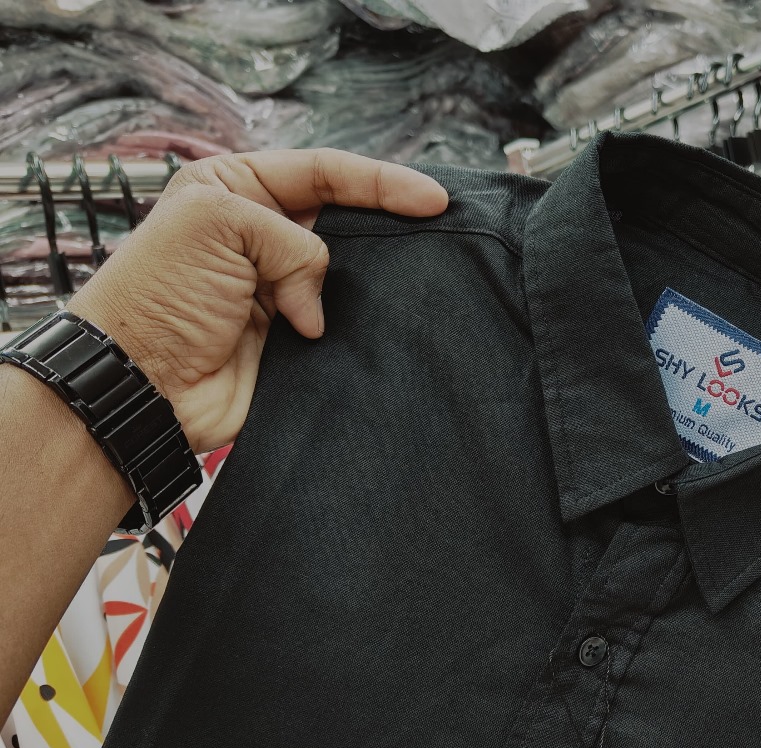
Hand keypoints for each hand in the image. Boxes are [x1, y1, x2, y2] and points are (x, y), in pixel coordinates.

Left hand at [69, 148, 447, 452]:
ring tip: (410, 280)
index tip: (430, 199)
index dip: (380, 182)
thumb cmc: (160, 295)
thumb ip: (292, 241)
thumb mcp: (217, 222)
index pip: (323, 173)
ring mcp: (283, 290)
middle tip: (438, 229)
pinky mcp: (297, 340)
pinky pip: (347, 324)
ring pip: (352, 274)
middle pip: (345, 219)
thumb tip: (318, 303)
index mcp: (236, 190)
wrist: (146, 384)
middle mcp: (262, 236)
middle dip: (386, 225)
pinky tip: (379, 323)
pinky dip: (363, 325)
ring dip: (374, 281)